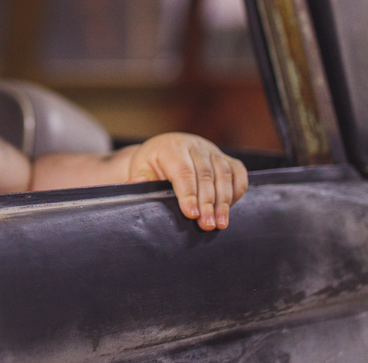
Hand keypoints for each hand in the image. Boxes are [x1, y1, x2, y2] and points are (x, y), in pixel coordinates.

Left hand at [127, 133, 248, 230]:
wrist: (166, 148)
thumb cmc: (153, 162)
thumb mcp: (142, 167)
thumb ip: (140, 177)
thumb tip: (132, 183)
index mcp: (172, 147)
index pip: (183, 171)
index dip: (188, 193)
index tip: (191, 214)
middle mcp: (195, 146)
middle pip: (206, 175)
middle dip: (208, 202)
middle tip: (207, 225)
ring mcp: (213, 150)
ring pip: (224, 174)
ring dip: (224, 201)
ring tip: (220, 223)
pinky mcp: (226, 157)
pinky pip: (238, 173)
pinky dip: (237, 190)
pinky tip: (231, 208)